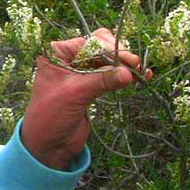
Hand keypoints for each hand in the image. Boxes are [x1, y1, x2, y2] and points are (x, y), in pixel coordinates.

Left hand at [20, 28, 149, 169]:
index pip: (90, 43)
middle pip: (101, 46)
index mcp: (58, 53)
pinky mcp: (91, 84)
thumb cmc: (50, 116)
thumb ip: (102, 81)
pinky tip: (140, 77)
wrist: (47, 146)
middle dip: (119, 55)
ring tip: (141, 72)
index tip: (129, 62)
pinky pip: (110, 73)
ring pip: (108, 59)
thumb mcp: (75, 95)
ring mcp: (81, 71)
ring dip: (124, 65)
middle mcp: (69, 58)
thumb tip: (129, 73)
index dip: (111, 50)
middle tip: (136, 67)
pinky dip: (124, 75)